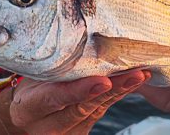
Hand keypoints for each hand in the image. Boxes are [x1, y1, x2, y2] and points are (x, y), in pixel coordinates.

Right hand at [10, 70, 149, 133]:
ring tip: (141, 74)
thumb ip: (51, 69)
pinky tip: (133, 82)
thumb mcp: (31, 78)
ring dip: (121, 91)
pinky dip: (118, 94)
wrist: (28, 114)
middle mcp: (48, 126)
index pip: (54, 99)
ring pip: (97, 110)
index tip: (102, 81)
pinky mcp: (81, 132)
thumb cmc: (29, 90)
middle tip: (134, 75)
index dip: (79, 91)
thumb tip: (77, 43)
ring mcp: (67, 132)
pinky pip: (102, 111)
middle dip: (112, 89)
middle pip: (83, 107)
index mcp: (29, 108)